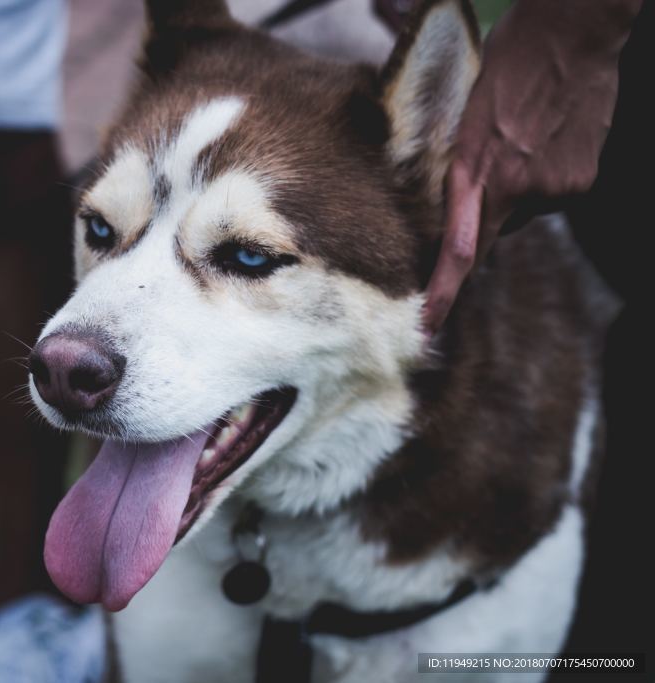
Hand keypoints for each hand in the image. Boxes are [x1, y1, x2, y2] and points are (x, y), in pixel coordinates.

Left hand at [422, 0, 640, 334]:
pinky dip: (540, 174)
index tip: (428, 327)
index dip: (443, 294)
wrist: (574, 32)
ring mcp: (560, 187)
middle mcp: (526, 191)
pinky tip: (541, 137)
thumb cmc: (508, 64)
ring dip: (514, 185)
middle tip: (486, 161)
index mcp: (487, 176)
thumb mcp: (466, 119)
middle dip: (482, 209)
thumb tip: (456, 214)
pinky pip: (549, 194)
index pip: (461, 252)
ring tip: (518, 135)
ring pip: (522, 208)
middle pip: (492, 228)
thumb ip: (461, 173)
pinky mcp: (584, 179)